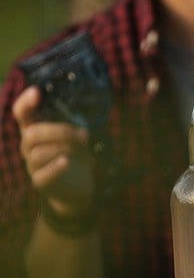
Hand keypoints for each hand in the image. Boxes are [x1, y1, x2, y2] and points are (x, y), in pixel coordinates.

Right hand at [13, 86, 94, 215]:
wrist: (77, 185)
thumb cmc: (76, 152)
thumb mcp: (76, 133)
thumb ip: (75, 118)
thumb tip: (88, 99)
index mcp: (36, 130)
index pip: (21, 114)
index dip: (25, 103)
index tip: (36, 92)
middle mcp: (29, 147)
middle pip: (32, 134)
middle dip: (60, 131)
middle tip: (85, 135)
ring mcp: (32, 165)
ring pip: (40, 153)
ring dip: (67, 149)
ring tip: (85, 150)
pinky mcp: (40, 182)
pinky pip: (43, 174)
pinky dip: (56, 166)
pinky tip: (67, 162)